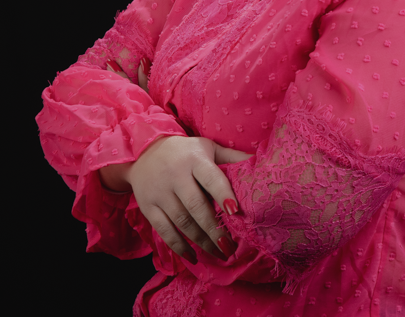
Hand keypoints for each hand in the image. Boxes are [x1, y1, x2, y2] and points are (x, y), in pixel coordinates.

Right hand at [105, 135, 251, 262]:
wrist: (144, 151)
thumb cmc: (185, 152)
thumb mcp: (208, 148)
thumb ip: (232, 158)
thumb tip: (260, 163)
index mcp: (195, 159)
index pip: (211, 178)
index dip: (223, 194)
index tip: (236, 212)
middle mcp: (175, 175)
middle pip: (196, 206)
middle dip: (214, 229)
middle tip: (231, 247)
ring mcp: (160, 192)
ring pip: (181, 221)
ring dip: (201, 241)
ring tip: (219, 254)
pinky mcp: (148, 207)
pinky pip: (164, 230)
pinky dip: (178, 246)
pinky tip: (193, 257)